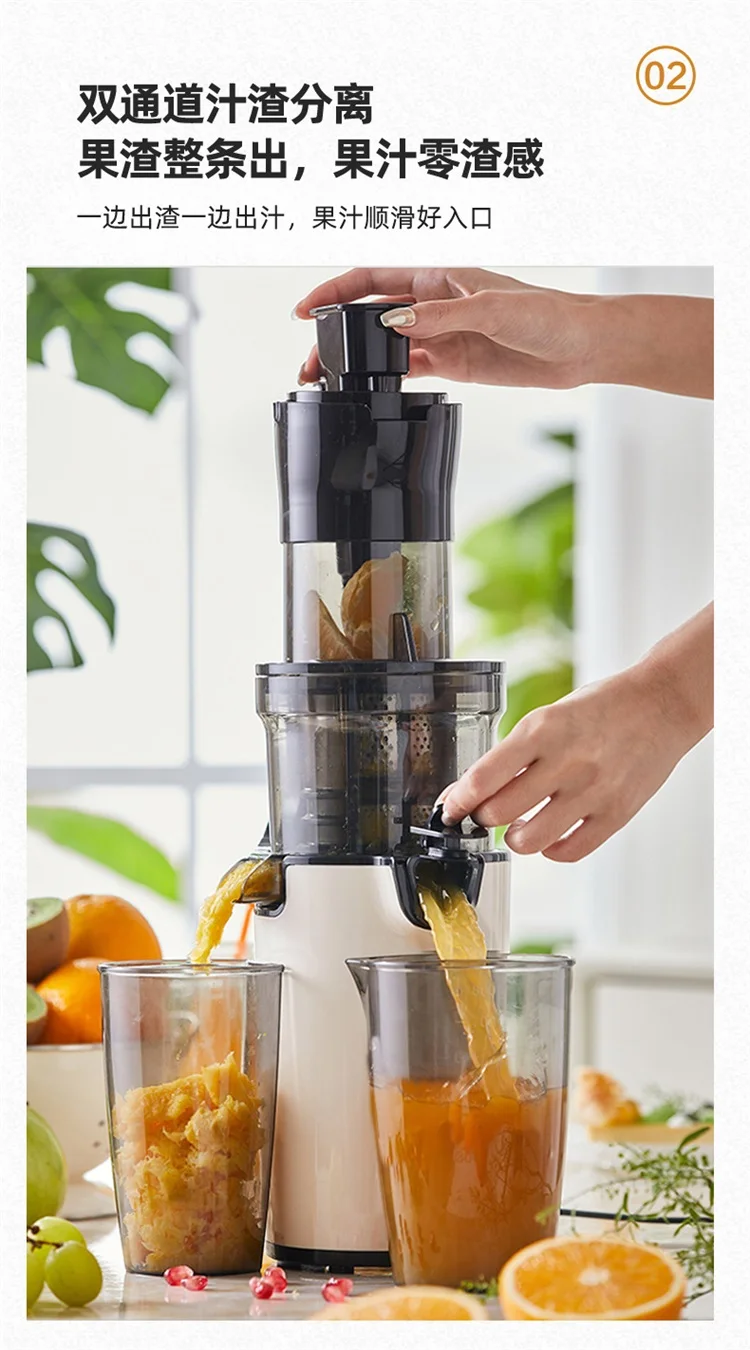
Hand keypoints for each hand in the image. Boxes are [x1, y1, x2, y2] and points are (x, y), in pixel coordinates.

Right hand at [294, 268, 712, 397]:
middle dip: (337, 335)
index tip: (307, 310)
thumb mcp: (492, 309)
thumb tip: (394, 322)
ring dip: (357, 362)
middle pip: (370, 315)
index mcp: (438, 275)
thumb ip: (441, 315)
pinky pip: (409, 368)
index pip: (373, 277)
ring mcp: (442, 334)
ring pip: (384, 346)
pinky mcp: (454, 362)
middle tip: (311, 360)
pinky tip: (368, 390)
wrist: (582, 346)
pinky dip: (385, 378)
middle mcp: (434, 302)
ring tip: (328, 382)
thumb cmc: (549, 312)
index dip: (336, 291)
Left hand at [441, 606, 712, 861]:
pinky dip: (551, 851)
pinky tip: (550, 836)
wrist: (662, 705)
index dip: (458, 800)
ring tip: (519, 826)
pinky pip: (569, 851)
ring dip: (515, 838)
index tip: (449, 808)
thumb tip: (475, 789)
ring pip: (530, 841)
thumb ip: (516, 752)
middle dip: (483, 817)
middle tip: (486, 813)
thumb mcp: (550, 715)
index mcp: (543, 729)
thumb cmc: (601, 708)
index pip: (484, 776)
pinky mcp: (616, 813)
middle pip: (500, 812)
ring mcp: (592, 791)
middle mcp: (566, 761)